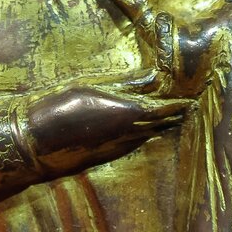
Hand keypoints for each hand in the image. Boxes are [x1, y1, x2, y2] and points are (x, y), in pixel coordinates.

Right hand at [26, 84, 187, 176]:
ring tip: (175, 118)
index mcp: (128, 111)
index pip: (162, 108)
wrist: (41, 138)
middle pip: (159, 122)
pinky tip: (149, 132)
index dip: (177, 104)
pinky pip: (135, 141)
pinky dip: (146, 133)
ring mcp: (118, 143)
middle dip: (173, 114)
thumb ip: (126, 86)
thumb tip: (154, 80)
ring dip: (162, 124)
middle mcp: (128, 130)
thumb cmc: (63, 107)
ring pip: (148, 133)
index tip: (190, 100)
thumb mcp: (95, 88)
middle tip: (188, 108)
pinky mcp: (108, 151)